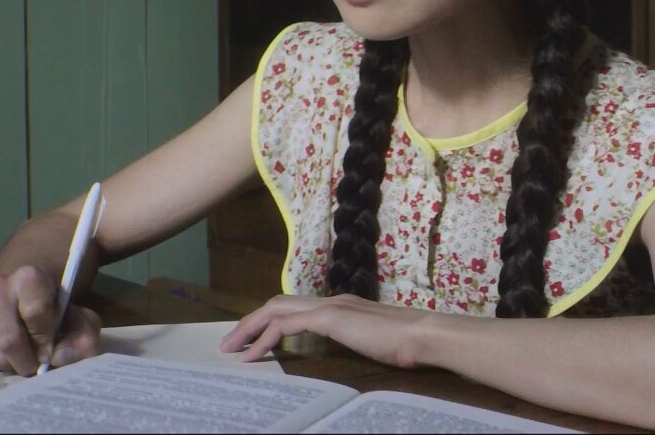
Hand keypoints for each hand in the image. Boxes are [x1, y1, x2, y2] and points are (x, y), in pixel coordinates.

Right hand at [0, 265, 103, 373]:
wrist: (22, 291)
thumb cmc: (53, 309)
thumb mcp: (79, 319)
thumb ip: (82, 337)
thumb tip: (63, 357)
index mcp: (28, 276)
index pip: (36, 314)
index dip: (47, 337)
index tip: (52, 343)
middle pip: (9, 341)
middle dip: (28, 359)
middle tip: (36, 359)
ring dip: (11, 362)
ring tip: (21, 349)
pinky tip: (0, 345)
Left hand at [219, 293, 436, 368]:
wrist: (424, 335)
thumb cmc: (408, 343)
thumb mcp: (374, 342)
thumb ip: (357, 340)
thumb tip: (350, 350)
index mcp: (342, 306)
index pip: (296, 307)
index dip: (270, 321)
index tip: (252, 338)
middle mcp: (332, 300)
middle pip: (278, 303)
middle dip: (250, 322)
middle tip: (230, 342)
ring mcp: (330, 306)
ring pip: (275, 309)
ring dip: (249, 327)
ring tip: (231, 347)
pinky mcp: (330, 318)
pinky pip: (285, 325)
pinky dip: (263, 338)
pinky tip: (252, 354)